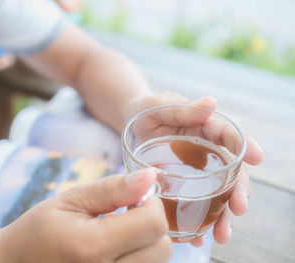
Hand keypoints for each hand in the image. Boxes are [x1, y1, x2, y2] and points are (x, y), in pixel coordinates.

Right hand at [0, 169, 172, 262]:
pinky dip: (139, 257)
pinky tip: (116, 250)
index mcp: (92, 248)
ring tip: (116, 235)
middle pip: (163, 247)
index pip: (154, 224)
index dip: (150, 203)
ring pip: (158, 261)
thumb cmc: (41, 230)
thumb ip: (114, 188)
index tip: (133, 199)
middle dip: (150, 224)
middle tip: (122, 216)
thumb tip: (151, 175)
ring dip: (146, 243)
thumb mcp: (72, 200)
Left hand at [125, 92, 263, 245]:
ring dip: (222, 215)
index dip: (245, 144)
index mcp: (203, 125)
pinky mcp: (181, 183)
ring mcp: (194, 168)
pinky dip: (197, 221)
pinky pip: (193, 202)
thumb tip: (212, 102)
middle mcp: (205, 149)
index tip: (258, 158)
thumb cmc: (146, 110)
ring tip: (222, 235)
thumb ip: (182, 108)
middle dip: (237, 190)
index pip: (228, 134)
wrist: (130, 123)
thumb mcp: (158, 105)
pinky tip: (197, 237)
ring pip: (215, 192)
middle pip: (228, 170)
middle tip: (239, 208)